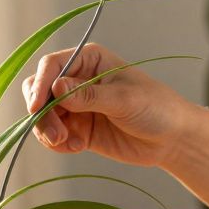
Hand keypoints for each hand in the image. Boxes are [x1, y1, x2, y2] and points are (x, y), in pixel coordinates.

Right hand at [21, 43, 194, 166]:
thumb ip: (88, 96)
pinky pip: (52, 134)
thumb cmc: (155, 108)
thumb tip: (56, 87)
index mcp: (89, 60)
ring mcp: (74, 105)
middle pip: (39, 90)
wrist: (171, 139)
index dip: (40, 85)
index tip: (36, 108)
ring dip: (48, 132)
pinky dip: (57, 143)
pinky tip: (77, 148)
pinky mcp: (76, 128)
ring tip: (69, 144)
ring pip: (42, 115)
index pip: (51, 66)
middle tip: (56, 136)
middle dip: (42, 113)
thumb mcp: (123, 99)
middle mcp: (76, 79)